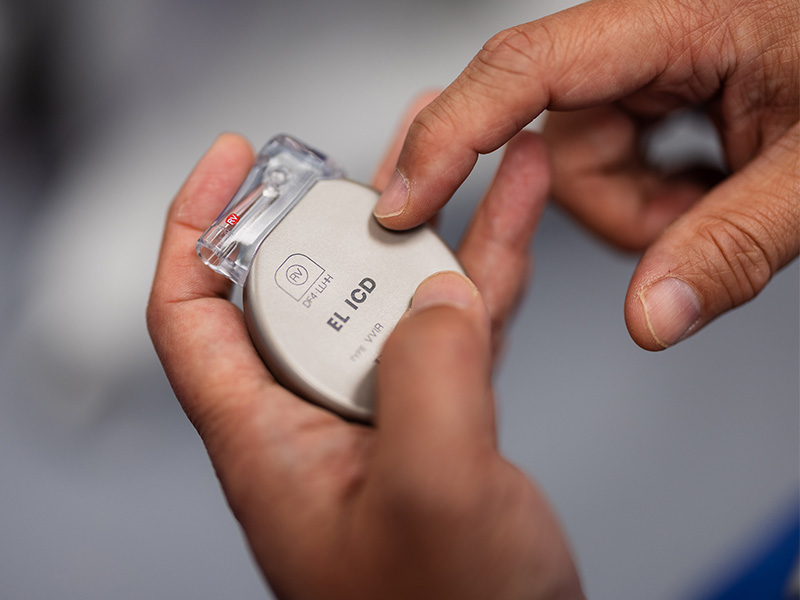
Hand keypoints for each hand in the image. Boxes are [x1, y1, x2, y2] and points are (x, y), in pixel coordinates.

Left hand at [146, 131, 581, 597]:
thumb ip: (427, 377)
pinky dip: (482, 272)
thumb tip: (435, 291)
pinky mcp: (440, 422)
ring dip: (430, 224)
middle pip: (306, 285)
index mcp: (270, 442)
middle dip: (342, 206)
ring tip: (473, 156)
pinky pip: (453, 325)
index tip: (233, 161)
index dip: (196, 227)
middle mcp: (316, 420)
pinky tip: (513, 226)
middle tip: (392, 149)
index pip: (192, 313)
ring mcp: (382, 417)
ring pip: (392, 295)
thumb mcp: (431, 496)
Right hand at [374, 0, 798, 349]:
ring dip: (642, 209)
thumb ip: (734, 244)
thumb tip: (652, 316)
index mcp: (675, 17)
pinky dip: (650, 199)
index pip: (524, 70)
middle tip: (701, 213)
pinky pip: (605, 170)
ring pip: (578, 172)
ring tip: (715, 193)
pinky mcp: (639, 101)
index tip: (403, 199)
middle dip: (620, 208)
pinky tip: (703, 181)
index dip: (449, 134)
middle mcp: (639, 38)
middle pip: (556, 147)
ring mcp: (636, 74)